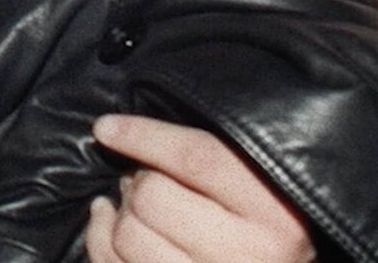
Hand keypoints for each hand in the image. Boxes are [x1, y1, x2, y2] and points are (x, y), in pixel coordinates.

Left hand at [85, 114, 312, 262]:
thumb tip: (124, 131)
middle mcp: (246, 257)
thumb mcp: (260, 184)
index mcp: (277, 216)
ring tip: (134, 202)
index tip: (108, 126)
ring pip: (128, 235)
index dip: (145, 137)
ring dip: (120, 211)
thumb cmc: (265, 223)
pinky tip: (107, 219)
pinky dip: (100, 237)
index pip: (197, 160)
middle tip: (146, 176)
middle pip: (152, 197)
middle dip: (138, 179)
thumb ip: (213, 155)